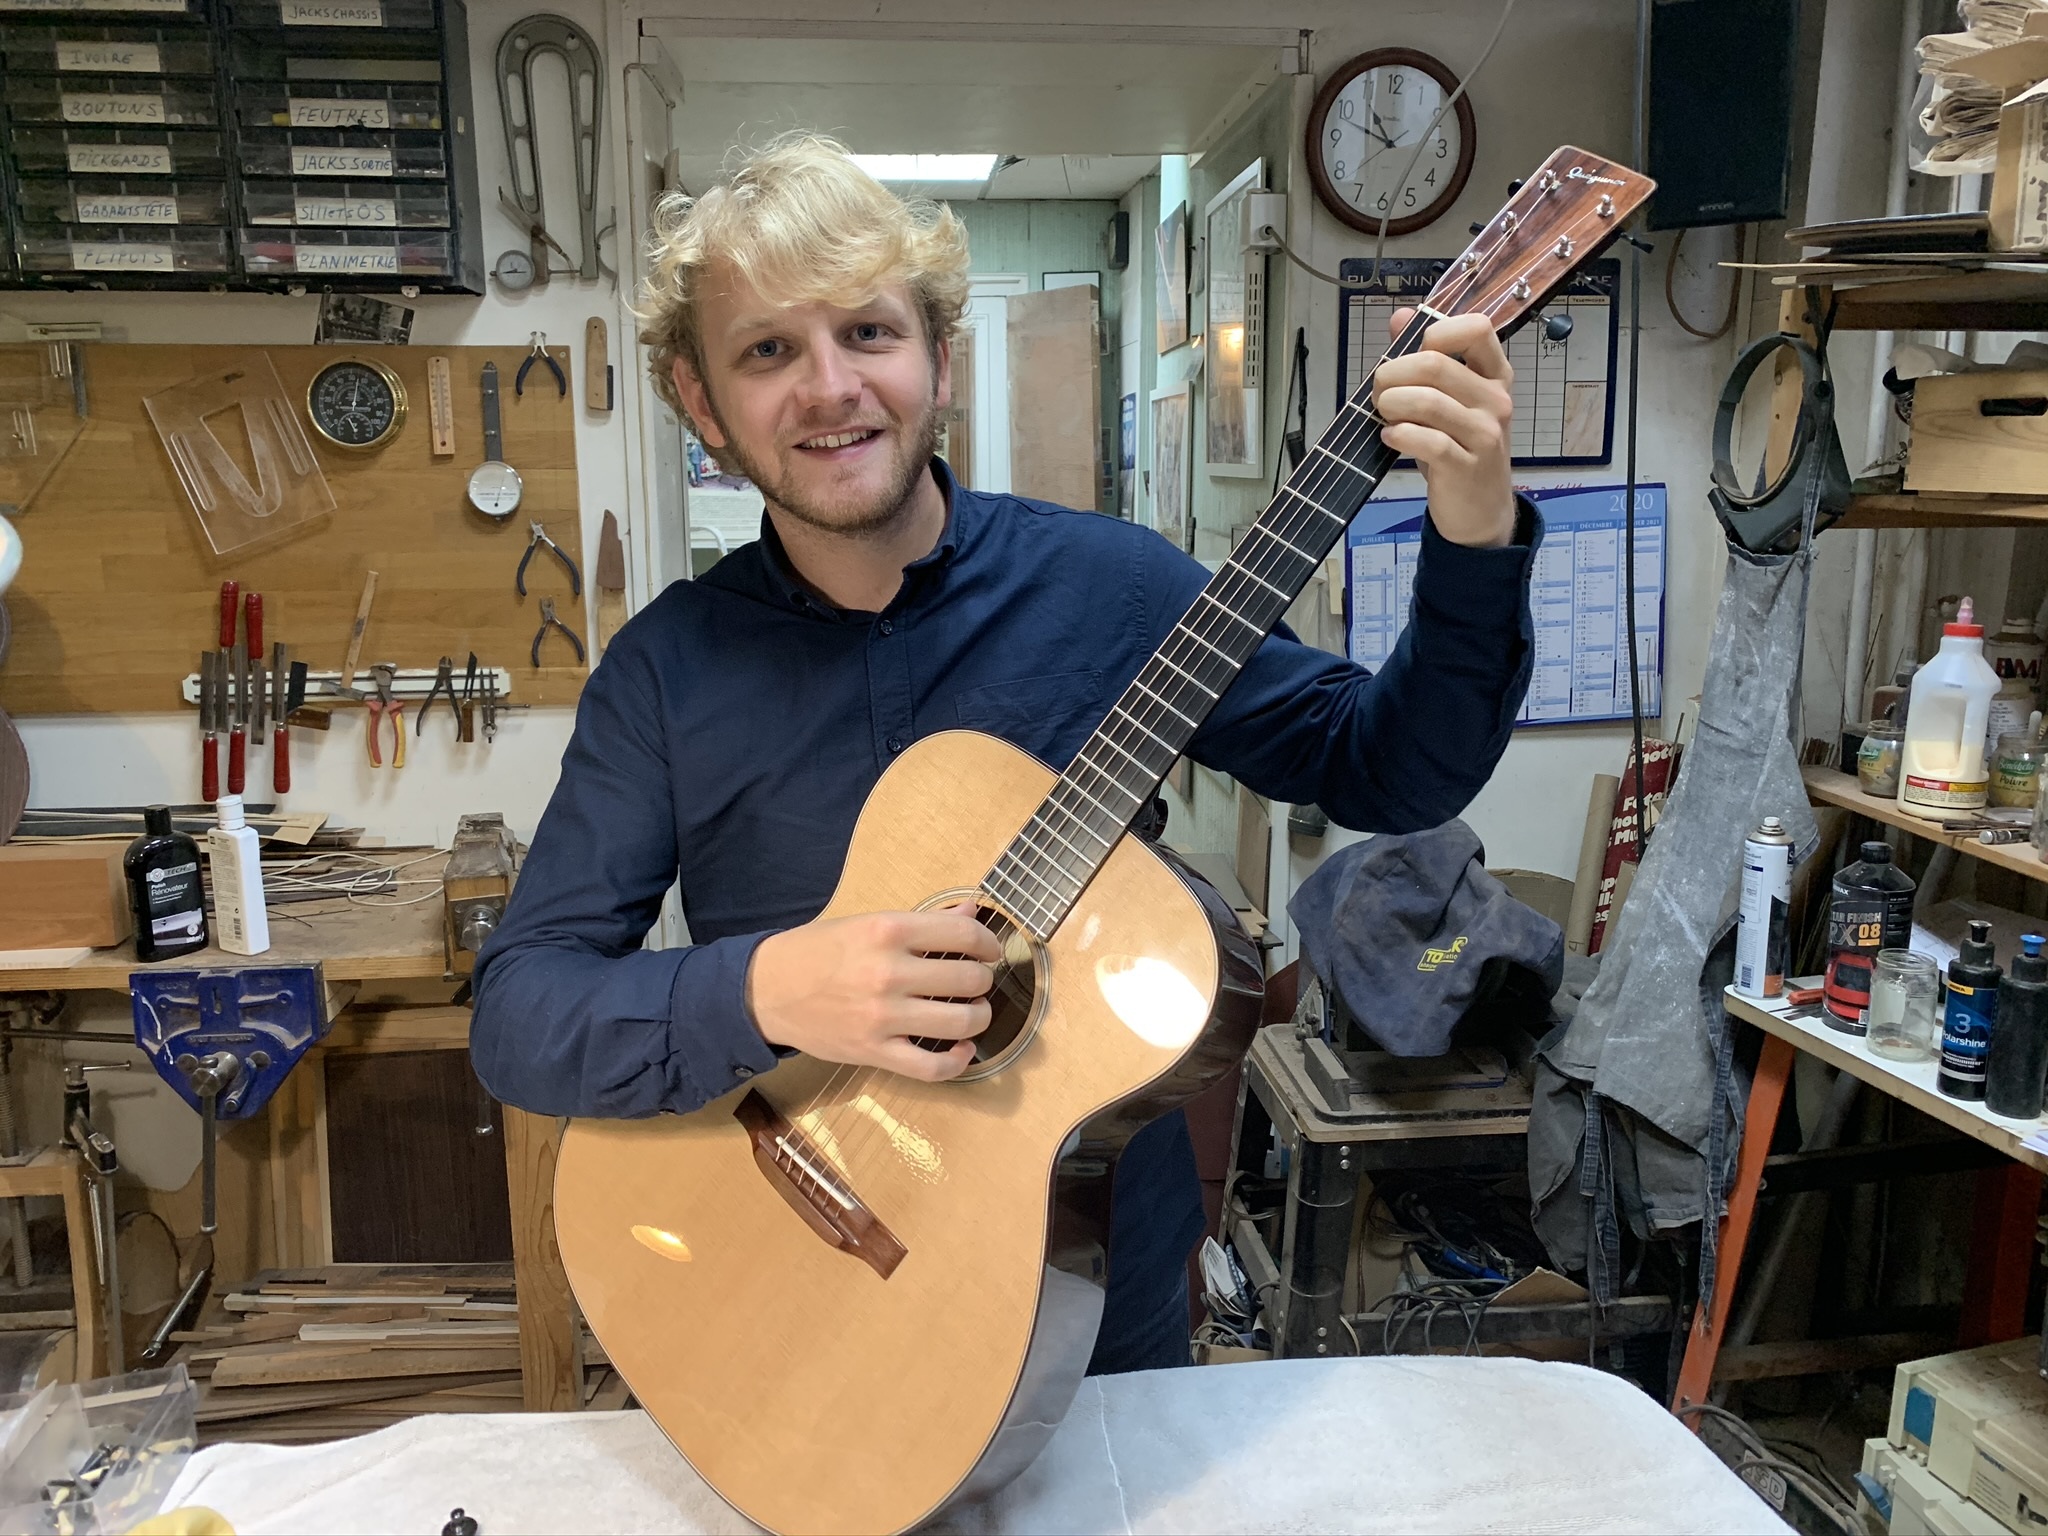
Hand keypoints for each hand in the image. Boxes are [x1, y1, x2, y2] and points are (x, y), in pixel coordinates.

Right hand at [746, 903, 1002, 1081]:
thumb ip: (923, 922)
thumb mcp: (867, 922)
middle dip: (983, 980)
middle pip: (969, 979)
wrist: (766, 990)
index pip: (965, 936)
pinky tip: (963, 1049)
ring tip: (973, 1012)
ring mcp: (882, 1017)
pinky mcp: (874, 1052)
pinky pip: (932, 1067)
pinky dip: (958, 1061)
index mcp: (888, 931)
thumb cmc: (817, 951)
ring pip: (960, 1023)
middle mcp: (888, 972)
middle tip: (976, 981)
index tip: (989, 950)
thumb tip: (972, 914)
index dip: (989, 943)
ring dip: (979, 1017)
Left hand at [1375, 309, 1516, 547]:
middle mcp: (1496, 400)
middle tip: (1379, 392)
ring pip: (1427, 402)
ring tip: (1383, 414)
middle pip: (1434, 365)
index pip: (1477, 328)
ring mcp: (1485, 434)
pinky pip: (1427, 440)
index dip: (1436, 331)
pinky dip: (1399, 434)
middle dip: (1392, 374)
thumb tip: (1400, 316)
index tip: (1415, 353)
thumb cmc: (1460, 448)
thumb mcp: (1449, 401)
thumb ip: (1425, 358)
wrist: (1480, 510)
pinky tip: (1390, 437)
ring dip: (1390, 404)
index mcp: (1495, 375)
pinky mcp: (1466, 466)